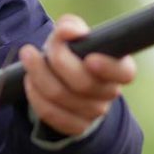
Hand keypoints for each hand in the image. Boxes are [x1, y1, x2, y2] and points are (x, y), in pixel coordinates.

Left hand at [19, 14, 136, 136]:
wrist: (63, 79)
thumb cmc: (73, 52)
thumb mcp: (73, 35)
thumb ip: (71, 26)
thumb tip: (68, 31)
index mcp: (118, 68)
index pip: (125, 72)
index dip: (109, 68)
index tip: (90, 58)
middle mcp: (109, 93)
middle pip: (84, 83)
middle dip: (57, 62)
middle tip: (37, 47)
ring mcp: (94, 112)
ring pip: (61, 96)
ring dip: (39, 75)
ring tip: (28, 57)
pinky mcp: (75, 126)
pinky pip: (51, 113)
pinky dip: (36, 96)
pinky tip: (30, 81)